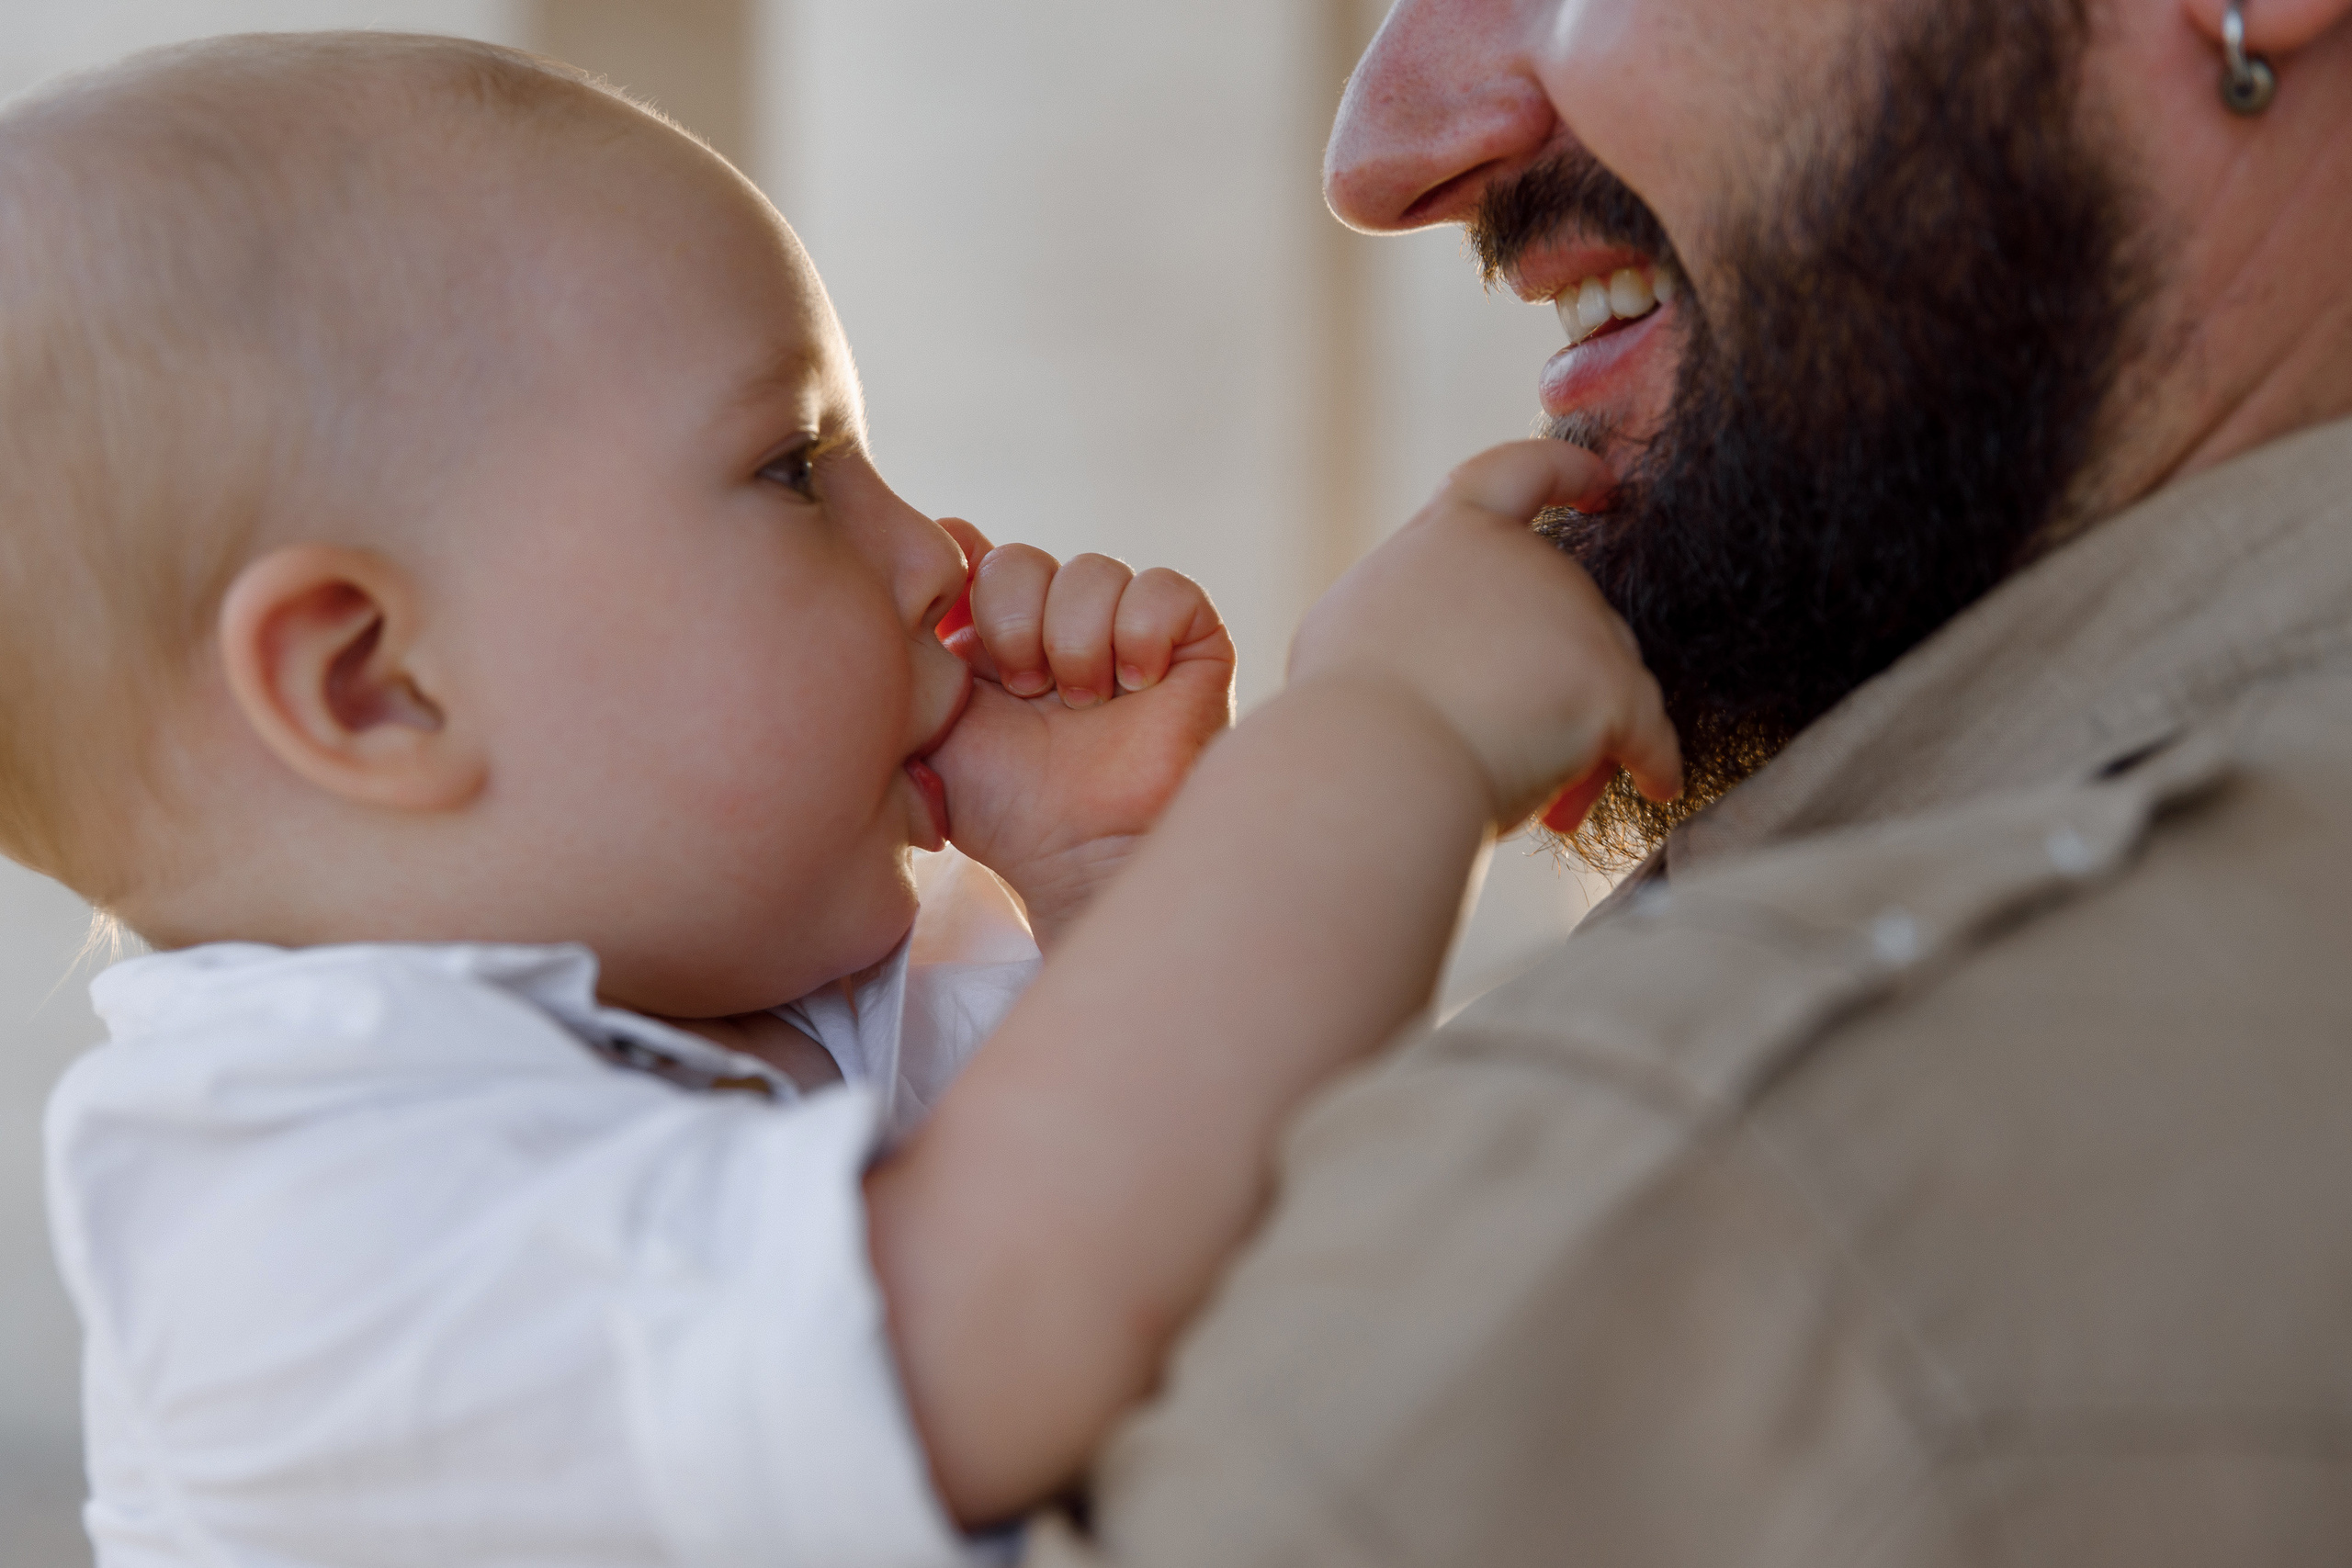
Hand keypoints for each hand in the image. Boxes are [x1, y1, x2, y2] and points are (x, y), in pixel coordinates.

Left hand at [926, 521, 1233, 943]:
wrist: (1081, 853)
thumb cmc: (1006, 809)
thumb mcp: (930, 728)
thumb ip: (911, 660)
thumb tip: (904, 593)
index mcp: (995, 636)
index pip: (971, 552)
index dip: (961, 573)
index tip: (955, 629)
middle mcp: (1059, 624)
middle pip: (1021, 559)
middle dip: (1012, 621)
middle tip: (1026, 690)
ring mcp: (1126, 629)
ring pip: (1092, 569)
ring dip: (1075, 640)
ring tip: (1083, 703)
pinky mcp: (1192, 641)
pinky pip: (1163, 589)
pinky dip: (1141, 632)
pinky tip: (1136, 685)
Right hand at [1289, 441, 1681, 830]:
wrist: (1373, 762)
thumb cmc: (1344, 711)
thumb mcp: (1355, 624)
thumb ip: (1407, 606)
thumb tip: (1420, 627)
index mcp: (1453, 533)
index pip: (1519, 474)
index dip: (1568, 473)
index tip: (1602, 484)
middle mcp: (1525, 562)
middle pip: (1567, 615)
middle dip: (1552, 682)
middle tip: (1522, 751)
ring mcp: (1573, 620)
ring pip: (1608, 675)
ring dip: (1585, 736)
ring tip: (1555, 808)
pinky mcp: (1610, 687)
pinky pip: (1650, 732)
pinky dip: (1653, 762)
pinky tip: (1654, 786)